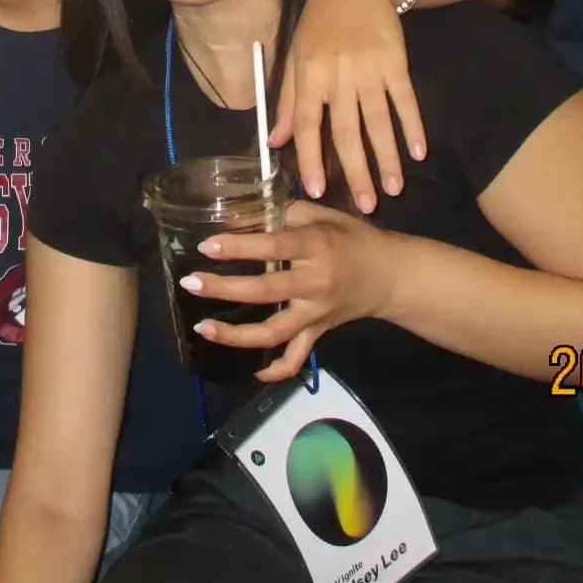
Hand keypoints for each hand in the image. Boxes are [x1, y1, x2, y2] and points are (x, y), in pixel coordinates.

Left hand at [182, 202, 399, 381]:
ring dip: (237, 335)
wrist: (390, 275)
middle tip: (191, 284)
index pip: (274, 247)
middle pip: (266, 290)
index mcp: (316, 247)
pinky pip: (297, 357)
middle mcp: (315, 283)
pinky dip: (276, 369)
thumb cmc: (353, 238)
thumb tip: (242, 211)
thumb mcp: (324, 215)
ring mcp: (316, 313)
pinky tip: (251, 370)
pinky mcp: (319, 333)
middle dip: (225, 289)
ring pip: (275, 331)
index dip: (239, 246)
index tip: (207, 246)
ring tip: (203, 328)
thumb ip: (286, 213)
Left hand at [275, 0, 424, 212]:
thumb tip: (275, 140)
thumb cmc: (320, 22)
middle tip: (367, 206)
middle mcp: (337, 75)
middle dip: (356, 171)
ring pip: (377, 121)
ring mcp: (368, 68)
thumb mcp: (296, 55)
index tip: (315, 191)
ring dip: (388, 158)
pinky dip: (413, 126)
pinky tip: (419, 151)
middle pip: (346, 131)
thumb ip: (289, 101)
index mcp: (308, 75)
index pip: (308, 126)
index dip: (311, 159)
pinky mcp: (395, 61)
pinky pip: (404, 99)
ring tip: (395, 188)